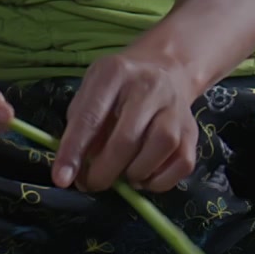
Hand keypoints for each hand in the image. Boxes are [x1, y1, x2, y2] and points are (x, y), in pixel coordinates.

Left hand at [56, 42, 207, 193]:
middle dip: (104, 172)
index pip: (90, 117)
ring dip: (135, 173)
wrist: (165, 69)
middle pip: (127, 139)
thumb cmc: (118, 87)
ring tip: (122, 175)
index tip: (61, 179)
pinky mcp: (193, 130)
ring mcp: (175, 108)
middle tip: (91, 184)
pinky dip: (159, 181)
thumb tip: (74, 170)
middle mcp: (149, 86)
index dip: (73, 152)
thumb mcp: (91, 92)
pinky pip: (181, 164)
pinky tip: (144, 176)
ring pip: (160, 148)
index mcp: (115, 73)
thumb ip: (80, 127)